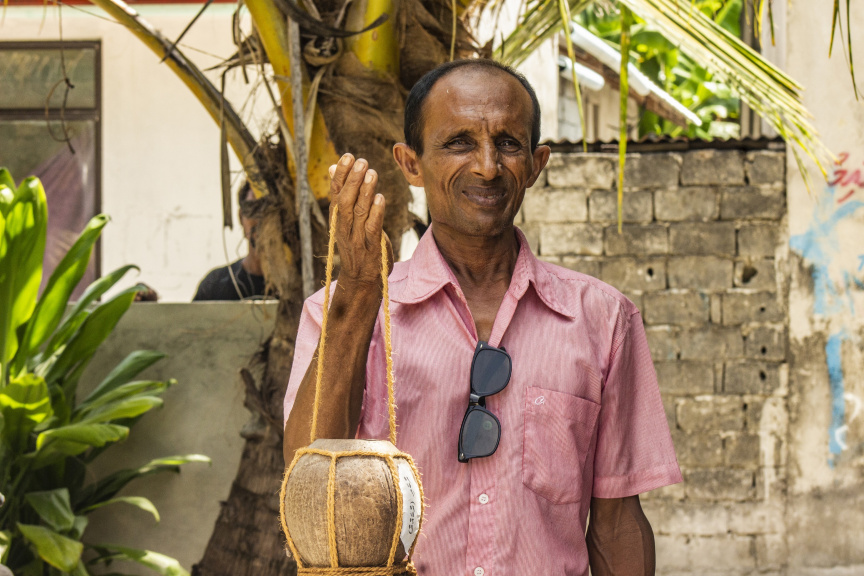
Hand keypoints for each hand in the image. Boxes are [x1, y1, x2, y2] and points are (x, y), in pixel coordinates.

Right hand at [328, 154, 392, 289]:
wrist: (360, 281)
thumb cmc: (355, 246)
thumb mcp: (345, 220)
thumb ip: (341, 194)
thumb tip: (332, 168)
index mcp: (337, 219)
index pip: (336, 193)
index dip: (340, 175)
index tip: (347, 156)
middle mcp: (344, 228)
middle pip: (345, 201)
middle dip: (352, 180)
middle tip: (361, 161)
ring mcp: (356, 239)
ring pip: (358, 213)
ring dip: (364, 192)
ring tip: (372, 173)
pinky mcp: (371, 248)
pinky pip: (372, 229)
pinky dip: (375, 213)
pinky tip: (380, 198)